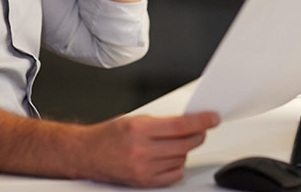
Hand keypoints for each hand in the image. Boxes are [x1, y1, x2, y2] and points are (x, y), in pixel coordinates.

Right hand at [0, 107, 219, 186]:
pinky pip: (173, 175)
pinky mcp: (144, 183)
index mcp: (140, 129)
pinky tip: (169, 159)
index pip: (181, 126)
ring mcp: (143, 169)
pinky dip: (176, 166)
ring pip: (181, 158)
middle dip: (197, 135)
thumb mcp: (136, 120)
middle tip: (199, 129)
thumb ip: (162, 123)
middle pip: (185, 143)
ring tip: (173, 144)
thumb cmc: (110, 135)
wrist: (87, 154)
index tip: (213, 118)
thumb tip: (189, 123)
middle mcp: (142, 150)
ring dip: (184, 150)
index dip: (201, 121)